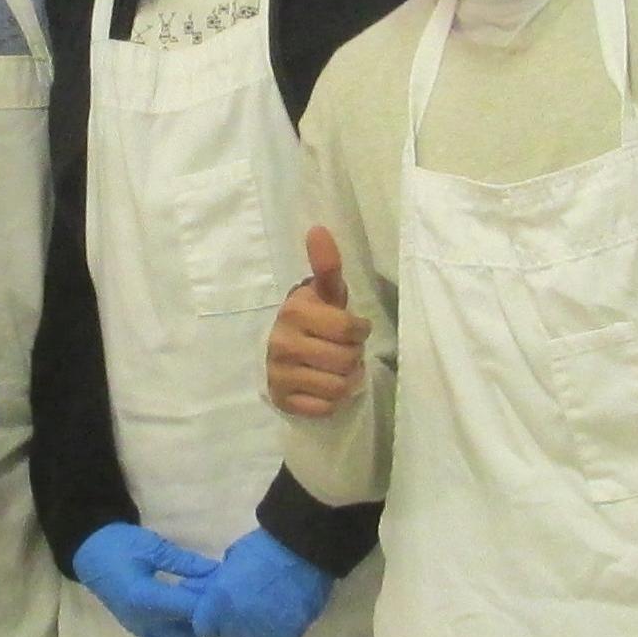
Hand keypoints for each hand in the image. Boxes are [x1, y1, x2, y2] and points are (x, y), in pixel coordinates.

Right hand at [72, 524, 218, 636]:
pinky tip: (191, 621)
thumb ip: (187, 563)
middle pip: (188, 634)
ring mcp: (137, 629)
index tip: (228, 590)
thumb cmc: (119, 545)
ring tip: (208, 611)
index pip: (190, 609)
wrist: (89, 551)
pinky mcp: (136, 629)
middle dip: (208, 621)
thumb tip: (217, 572)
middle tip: (221, 602)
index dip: (213, 602)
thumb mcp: (154, 547)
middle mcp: (142, 621)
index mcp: (146, 599)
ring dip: (197, 633)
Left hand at [196, 529, 334, 636]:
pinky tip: (288, 625)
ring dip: (261, 634)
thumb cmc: (264, 546)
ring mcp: (261, 633)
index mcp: (217, 602)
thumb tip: (219, 589)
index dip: (213, 621)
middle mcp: (235, 623)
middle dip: (238, 625)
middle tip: (252, 608)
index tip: (222, 612)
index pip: (203, 629)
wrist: (302, 549)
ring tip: (274, 614)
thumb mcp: (232, 557)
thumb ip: (222, 580)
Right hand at [267, 227, 369, 418]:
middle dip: (353, 357)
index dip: (359, 331)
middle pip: (347, 360)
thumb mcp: (324, 293)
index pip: (349, 329)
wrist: (286, 357)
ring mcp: (278, 373)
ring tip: (334, 370)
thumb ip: (326, 265)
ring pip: (338, 386)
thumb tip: (318, 228)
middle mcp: (281, 342)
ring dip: (346, 380)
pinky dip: (331, 401)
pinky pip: (325, 407)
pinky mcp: (282, 400)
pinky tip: (322, 387)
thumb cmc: (315, 321)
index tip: (351, 328)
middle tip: (340, 350)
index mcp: (294, 311)